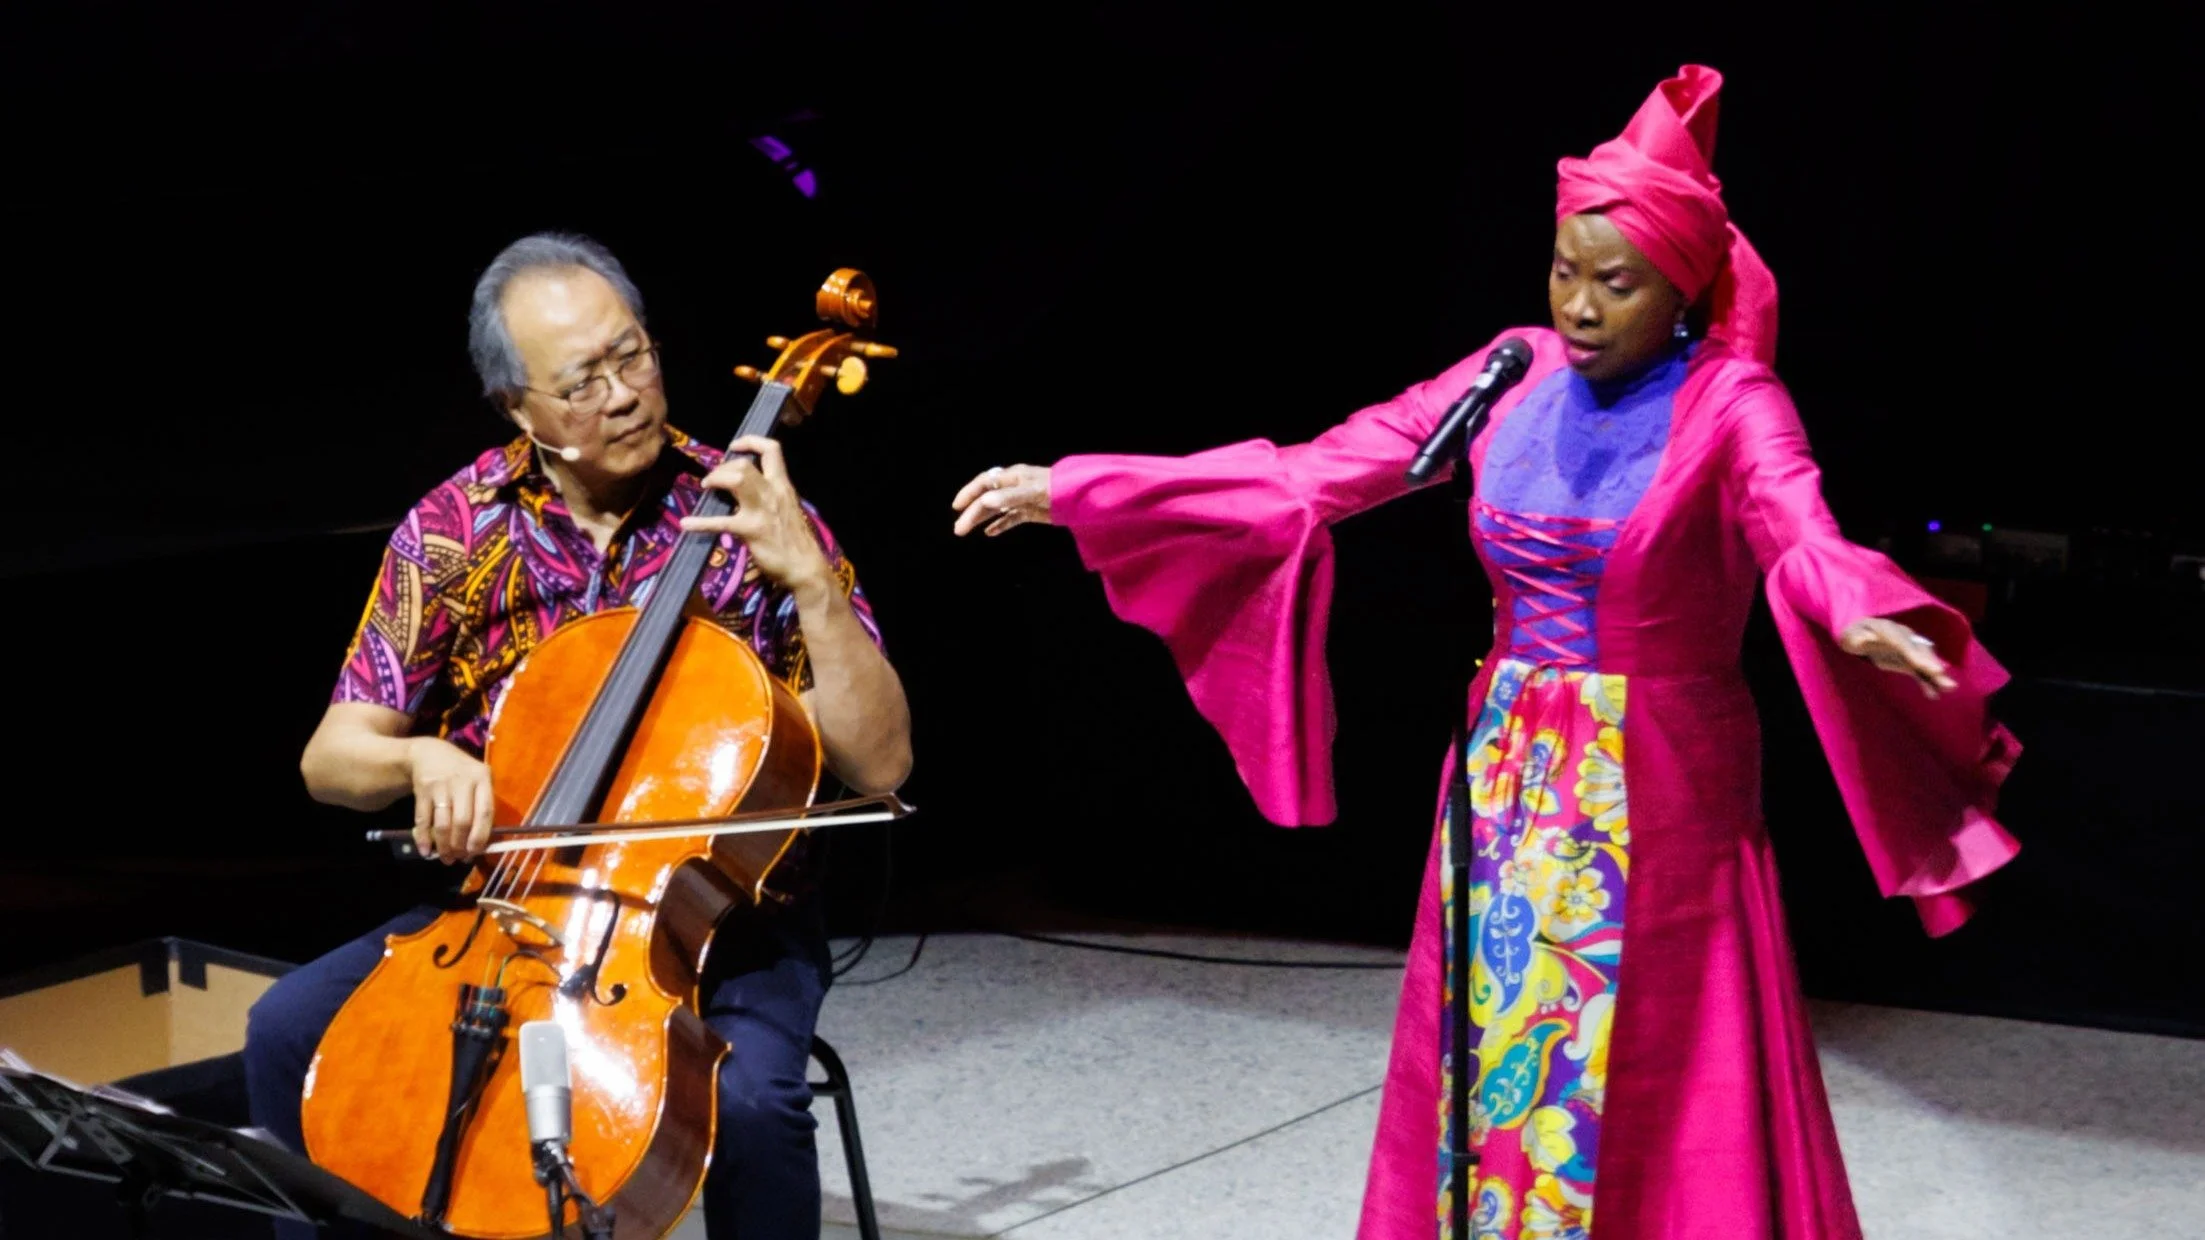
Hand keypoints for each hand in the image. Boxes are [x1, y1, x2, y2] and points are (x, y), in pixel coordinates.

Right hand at [408, 738, 494, 862]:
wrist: (428, 752)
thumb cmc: (461, 772)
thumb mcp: (478, 779)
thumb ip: (482, 804)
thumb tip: (481, 843)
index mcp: (482, 778)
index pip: (485, 811)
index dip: (481, 836)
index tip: (476, 852)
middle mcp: (462, 781)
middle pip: (462, 821)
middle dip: (460, 845)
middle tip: (459, 858)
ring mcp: (440, 786)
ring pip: (442, 823)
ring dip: (443, 846)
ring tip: (446, 858)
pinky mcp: (421, 791)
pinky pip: (423, 820)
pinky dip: (423, 838)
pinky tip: (425, 851)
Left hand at [682, 437, 833, 594]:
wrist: (805, 566)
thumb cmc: (795, 539)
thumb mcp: (786, 507)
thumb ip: (770, 494)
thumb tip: (747, 487)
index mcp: (783, 485)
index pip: (771, 450)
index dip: (750, 441)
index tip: (734, 447)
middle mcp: (773, 492)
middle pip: (745, 464)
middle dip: (723, 467)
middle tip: (713, 480)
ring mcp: (762, 510)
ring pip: (737, 479)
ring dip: (715, 479)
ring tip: (706, 488)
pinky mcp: (751, 530)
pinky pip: (721, 522)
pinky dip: (700, 522)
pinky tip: (686, 524)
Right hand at [951, 464, 1051, 535]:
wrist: (1081, 496)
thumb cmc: (1058, 488)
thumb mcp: (1034, 491)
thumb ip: (1010, 496)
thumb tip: (985, 501)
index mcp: (1012, 477)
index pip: (984, 483)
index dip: (969, 493)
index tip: (957, 507)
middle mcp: (1014, 486)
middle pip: (987, 499)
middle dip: (972, 512)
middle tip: (959, 529)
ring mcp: (1022, 499)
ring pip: (996, 509)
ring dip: (982, 519)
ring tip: (966, 531)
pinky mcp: (1031, 511)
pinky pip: (1011, 518)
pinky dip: (1000, 525)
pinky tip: (990, 533)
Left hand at [1837, 617, 1958, 699]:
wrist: (1860, 634)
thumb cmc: (1852, 635)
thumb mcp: (1848, 636)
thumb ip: (1856, 638)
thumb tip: (1861, 639)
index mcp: (1887, 629)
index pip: (1902, 641)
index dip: (1913, 652)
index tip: (1922, 664)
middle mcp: (1903, 637)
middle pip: (1919, 650)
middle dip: (1930, 662)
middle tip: (1940, 674)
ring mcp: (1909, 649)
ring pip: (1925, 661)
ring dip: (1936, 674)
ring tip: (1949, 688)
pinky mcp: (1910, 661)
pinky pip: (1921, 672)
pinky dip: (1928, 682)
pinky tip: (1934, 694)